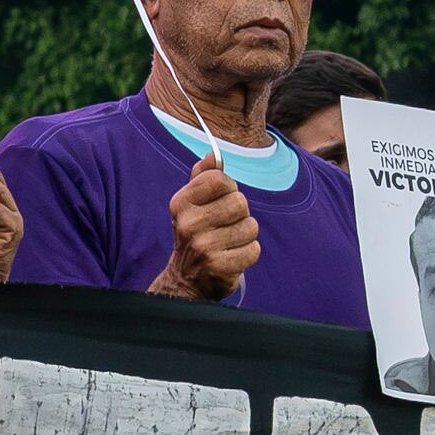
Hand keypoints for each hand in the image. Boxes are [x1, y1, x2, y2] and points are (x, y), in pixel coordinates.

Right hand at [156, 156, 257, 298]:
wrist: (185, 279)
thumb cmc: (196, 234)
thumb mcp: (192, 204)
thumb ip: (202, 177)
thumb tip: (212, 155)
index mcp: (181, 202)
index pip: (219, 179)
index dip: (228, 188)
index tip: (220, 200)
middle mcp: (188, 224)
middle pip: (239, 202)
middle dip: (239, 213)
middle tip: (226, 225)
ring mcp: (203, 247)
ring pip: (250, 226)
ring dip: (245, 234)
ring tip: (229, 242)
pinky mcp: (219, 267)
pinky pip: (254, 249)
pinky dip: (248, 253)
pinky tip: (234, 256)